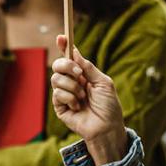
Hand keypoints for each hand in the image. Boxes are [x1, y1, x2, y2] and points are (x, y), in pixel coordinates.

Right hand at [51, 35, 126, 165]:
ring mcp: (64, 94)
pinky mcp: (59, 106)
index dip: (64, 46)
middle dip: (67, 66)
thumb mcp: (103, 82)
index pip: (70, 58)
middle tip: (80, 75)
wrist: (107, 128)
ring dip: (72, 86)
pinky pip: (58, 93)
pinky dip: (70, 98)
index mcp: (82, 75)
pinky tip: (78, 106)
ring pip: (56, 78)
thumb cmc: (109, 107)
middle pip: (58, 65)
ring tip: (83, 97)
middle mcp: (71, 82)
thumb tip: (76, 52)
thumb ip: (88, 67)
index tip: (62, 37)